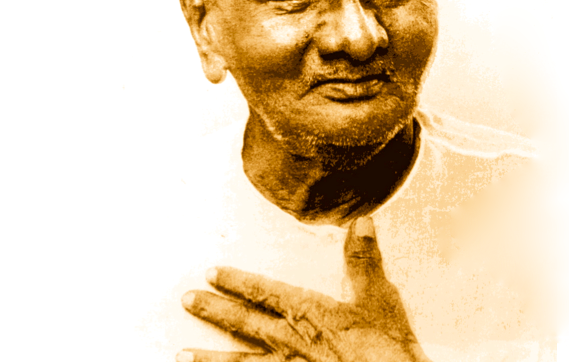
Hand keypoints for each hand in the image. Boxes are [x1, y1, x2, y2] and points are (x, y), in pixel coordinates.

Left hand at [178, 216, 430, 361]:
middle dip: (212, 311)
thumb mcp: (379, 299)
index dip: (236, 281)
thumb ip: (363, 259)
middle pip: (243, 323)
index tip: (211, 273)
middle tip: (186, 300)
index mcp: (308, 313)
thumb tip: (360, 221)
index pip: (264, 292)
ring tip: (181, 356)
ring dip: (210, 358)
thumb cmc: (387, 348)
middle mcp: (290, 342)